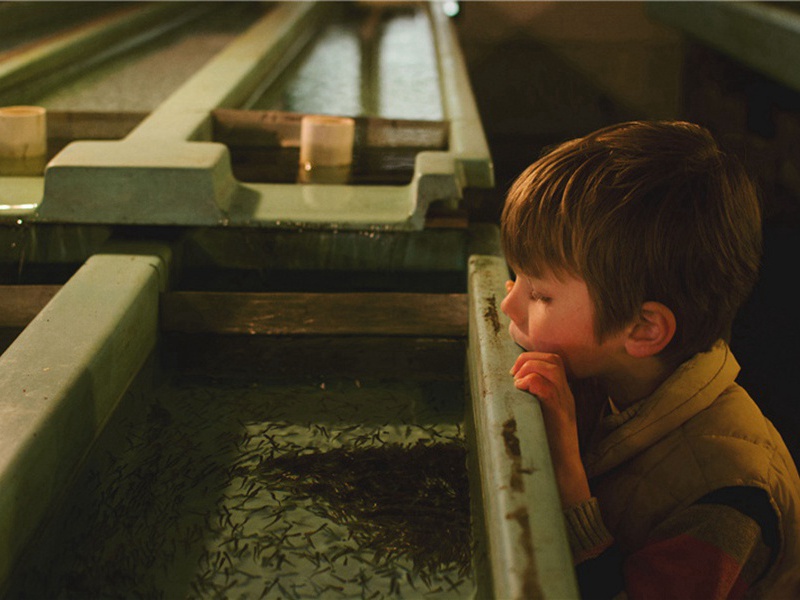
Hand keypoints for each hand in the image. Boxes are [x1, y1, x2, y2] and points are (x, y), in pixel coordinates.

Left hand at [511, 351, 590, 508]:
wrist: (562, 472)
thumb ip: (530, 404)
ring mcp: (564, 403)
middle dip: (528, 359)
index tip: (514, 373)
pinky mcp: (559, 414)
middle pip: (553, 359)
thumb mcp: (539, 418)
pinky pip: (547, 387)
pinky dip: (531, 382)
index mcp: (562, 394)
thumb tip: (505, 395)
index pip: (554, 361)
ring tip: (516, 383)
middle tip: (513, 376)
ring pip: (552, 367)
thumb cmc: (545, 447)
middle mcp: (566, 395)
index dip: (532, 359)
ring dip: (529, 368)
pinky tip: (520, 390)